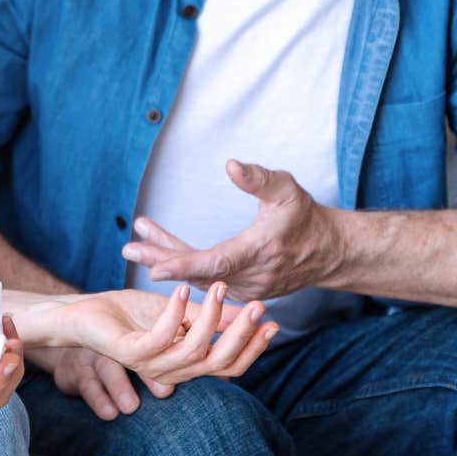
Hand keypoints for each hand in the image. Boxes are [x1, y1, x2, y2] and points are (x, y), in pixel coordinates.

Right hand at [25, 346, 174, 419]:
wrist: (62, 347)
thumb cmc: (105, 353)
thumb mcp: (126, 351)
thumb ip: (158, 365)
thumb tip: (189, 384)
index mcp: (133, 342)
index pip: (155, 349)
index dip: (171, 359)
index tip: (187, 377)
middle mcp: (116, 348)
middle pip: (134, 359)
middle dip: (150, 377)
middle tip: (166, 392)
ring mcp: (94, 358)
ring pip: (107, 369)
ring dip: (120, 388)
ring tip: (130, 407)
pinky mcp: (75, 372)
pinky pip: (86, 385)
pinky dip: (98, 399)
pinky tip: (109, 413)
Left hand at [57, 283, 276, 386]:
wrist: (85, 315)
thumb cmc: (129, 314)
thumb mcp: (177, 311)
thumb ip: (208, 316)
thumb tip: (247, 313)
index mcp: (186, 364)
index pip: (229, 365)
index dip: (253, 347)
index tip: (272, 322)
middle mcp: (172, 371)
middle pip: (219, 362)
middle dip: (242, 334)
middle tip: (258, 305)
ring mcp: (152, 365)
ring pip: (195, 350)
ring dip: (211, 316)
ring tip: (219, 287)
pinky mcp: (132, 352)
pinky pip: (162, 337)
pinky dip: (176, 312)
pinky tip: (185, 289)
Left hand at [122, 159, 343, 301]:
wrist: (328, 251)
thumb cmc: (304, 216)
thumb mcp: (286, 189)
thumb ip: (258, 178)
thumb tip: (230, 165)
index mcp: (258, 253)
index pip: (214, 263)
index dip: (183, 265)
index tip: (153, 266)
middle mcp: (250, 278)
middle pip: (198, 273)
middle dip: (162, 259)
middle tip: (128, 247)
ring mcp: (245, 289)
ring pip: (199, 277)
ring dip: (168, 259)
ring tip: (137, 242)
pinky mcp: (242, 291)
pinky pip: (207, 280)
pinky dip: (184, 266)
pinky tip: (162, 250)